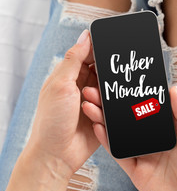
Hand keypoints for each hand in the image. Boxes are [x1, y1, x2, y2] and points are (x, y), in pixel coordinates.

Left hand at [4, 30, 99, 190]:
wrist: (58, 154)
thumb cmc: (52, 120)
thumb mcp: (60, 84)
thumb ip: (74, 59)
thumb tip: (85, 36)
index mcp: (69, 76)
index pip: (87, 54)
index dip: (98, 49)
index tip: (110, 46)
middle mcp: (81, 87)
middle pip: (101, 71)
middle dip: (106, 74)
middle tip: (104, 79)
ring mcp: (93, 102)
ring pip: (109, 89)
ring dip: (102, 96)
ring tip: (87, 105)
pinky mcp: (102, 116)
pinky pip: (112, 106)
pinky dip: (104, 110)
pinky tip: (93, 115)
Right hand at [82, 86, 176, 190]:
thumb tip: (174, 90)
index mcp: (174, 127)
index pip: (151, 106)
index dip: (137, 94)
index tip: (123, 81)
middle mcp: (157, 138)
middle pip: (132, 118)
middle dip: (115, 104)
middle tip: (99, 90)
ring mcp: (146, 153)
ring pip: (122, 133)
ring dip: (106, 119)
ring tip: (91, 104)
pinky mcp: (138, 170)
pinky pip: (120, 154)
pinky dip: (108, 141)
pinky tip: (99, 127)